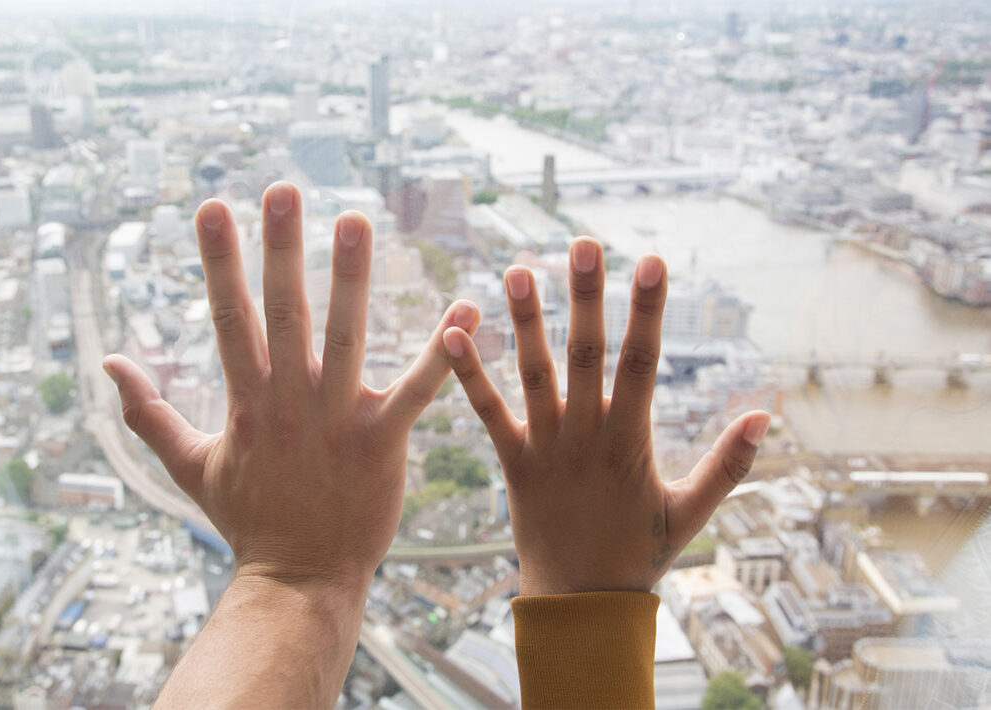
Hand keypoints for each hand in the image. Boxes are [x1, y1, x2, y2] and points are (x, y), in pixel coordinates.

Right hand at [104, 182, 478, 592]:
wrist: (299, 581)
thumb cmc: (247, 520)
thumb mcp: (187, 466)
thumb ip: (146, 413)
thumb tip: (108, 362)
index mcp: (246, 401)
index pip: (226, 318)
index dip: (219, 261)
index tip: (212, 206)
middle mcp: (288, 402)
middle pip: (282, 314)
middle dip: (280, 250)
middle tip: (284, 189)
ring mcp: (337, 421)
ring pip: (346, 339)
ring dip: (352, 280)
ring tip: (356, 221)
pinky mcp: (382, 443)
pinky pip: (417, 391)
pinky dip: (442, 352)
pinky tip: (466, 307)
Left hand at [442, 238, 768, 593]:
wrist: (580, 607)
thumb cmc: (640, 556)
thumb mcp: (692, 512)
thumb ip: (729, 463)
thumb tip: (767, 414)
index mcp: (631, 442)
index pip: (643, 362)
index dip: (646, 311)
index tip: (651, 261)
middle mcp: (587, 436)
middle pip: (588, 354)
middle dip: (587, 297)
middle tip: (582, 243)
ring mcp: (546, 448)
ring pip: (536, 374)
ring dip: (526, 322)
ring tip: (518, 269)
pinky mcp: (513, 463)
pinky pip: (489, 414)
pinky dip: (471, 376)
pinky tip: (453, 333)